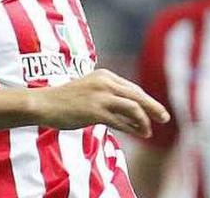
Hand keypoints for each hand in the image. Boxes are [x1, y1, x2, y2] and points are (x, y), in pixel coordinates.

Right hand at [33, 69, 169, 137]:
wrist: (44, 103)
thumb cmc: (66, 99)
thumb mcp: (90, 89)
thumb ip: (108, 94)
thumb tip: (129, 110)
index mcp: (105, 75)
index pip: (133, 88)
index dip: (147, 100)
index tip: (155, 110)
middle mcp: (105, 82)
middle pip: (138, 95)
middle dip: (154, 107)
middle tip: (166, 118)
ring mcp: (100, 96)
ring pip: (133, 107)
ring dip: (144, 120)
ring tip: (149, 131)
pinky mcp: (95, 111)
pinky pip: (120, 121)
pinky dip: (132, 128)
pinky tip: (138, 133)